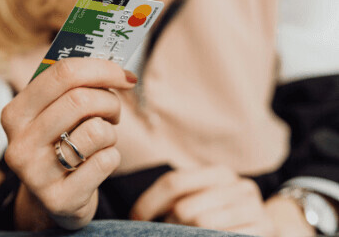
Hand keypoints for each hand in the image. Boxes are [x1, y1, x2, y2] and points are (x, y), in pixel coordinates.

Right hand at [0, 59, 135, 229]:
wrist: (51, 200)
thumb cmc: (58, 145)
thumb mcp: (51, 115)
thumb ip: (70, 89)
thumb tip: (115, 67)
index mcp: (15, 113)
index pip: (61, 73)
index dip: (100, 68)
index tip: (123, 74)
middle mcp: (19, 142)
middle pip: (80, 99)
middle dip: (110, 102)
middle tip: (114, 111)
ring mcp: (35, 173)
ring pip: (96, 131)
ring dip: (110, 133)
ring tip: (101, 140)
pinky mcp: (58, 198)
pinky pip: (105, 162)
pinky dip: (111, 157)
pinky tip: (98, 162)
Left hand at [131, 166, 276, 235]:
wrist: (269, 229)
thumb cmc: (223, 215)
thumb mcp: (202, 199)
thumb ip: (177, 198)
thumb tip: (138, 215)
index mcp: (220, 173)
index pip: (173, 183)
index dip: (148, 203)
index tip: (135, 218)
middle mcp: (240, 186)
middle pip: (185, 208)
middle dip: (171, 224)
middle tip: (172, 231)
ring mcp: (255, 209)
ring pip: (202, 224)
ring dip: (188, 235)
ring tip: (192, 235)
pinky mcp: (265, 230)